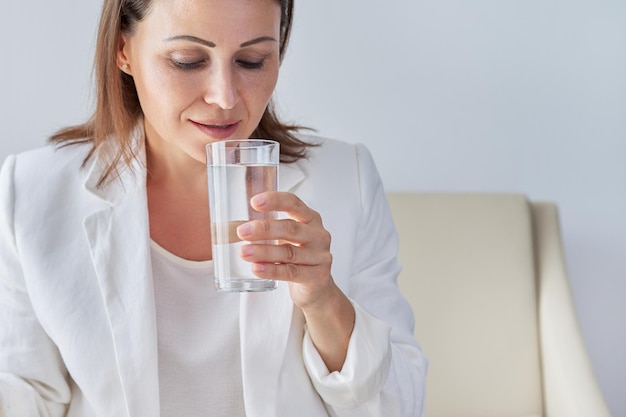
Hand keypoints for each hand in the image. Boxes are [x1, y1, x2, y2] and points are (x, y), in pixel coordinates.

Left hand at [237, 191, 354, 370]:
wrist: (317, 288)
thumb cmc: (296, 256)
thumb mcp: (286, 238)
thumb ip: (265, 229)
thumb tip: (226, 227)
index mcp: (310, 218)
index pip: (294, 204)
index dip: (275, 201)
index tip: (254, 201)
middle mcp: (318, 235)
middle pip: (291, 228)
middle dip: (264, 229)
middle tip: (241, 231)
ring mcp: (320, 256)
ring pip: (289, 252)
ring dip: (264, 252)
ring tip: (243, 252)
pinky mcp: (317, 276)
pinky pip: (291, 272)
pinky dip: (272, 270)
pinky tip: (256, 268)